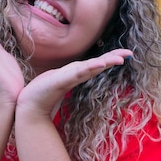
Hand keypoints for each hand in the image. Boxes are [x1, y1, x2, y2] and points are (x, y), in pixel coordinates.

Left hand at [16, 49, 131, 117]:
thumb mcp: (58, 78)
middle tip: (129, 53)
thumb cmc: (43, 93)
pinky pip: (77, 73)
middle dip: (113, 58)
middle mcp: (75, 75)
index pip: (96, 63)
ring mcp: (69, 78)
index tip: (127, 53)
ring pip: (90, 68)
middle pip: (98, 64)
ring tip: (118, 59)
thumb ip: (69, 74)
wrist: (30, 106)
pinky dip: (89, 68)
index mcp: (76, 73)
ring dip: (104, 63)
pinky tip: (98, 65)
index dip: (111, 57)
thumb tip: (77, 70)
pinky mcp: (61, 82)